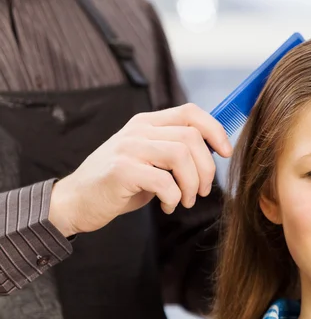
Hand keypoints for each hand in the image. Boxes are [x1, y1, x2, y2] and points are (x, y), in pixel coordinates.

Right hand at [48, 103, 231, 236]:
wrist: (76, 201)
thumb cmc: (120, 182)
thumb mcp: (149, 159)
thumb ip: (174, 150)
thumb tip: (214, 151)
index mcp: (147, 122)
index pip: (190, 112)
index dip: (215, 130)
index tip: (226, 153)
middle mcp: (138, 130)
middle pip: (191, 137)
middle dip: (206, 169)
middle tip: (201, 191)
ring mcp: (128, 148)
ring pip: (180, 156)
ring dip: (191, 184)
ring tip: (185, 200)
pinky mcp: (121, 171)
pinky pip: (163, 181)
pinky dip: (174, 198)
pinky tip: (167, 205)